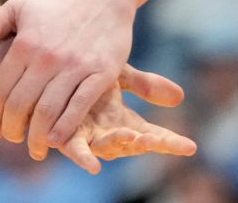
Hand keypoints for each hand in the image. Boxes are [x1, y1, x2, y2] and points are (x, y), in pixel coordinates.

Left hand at [0, 0, 146, 154]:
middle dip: (12, 130)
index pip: (0, 89)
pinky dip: (65, 127)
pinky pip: (79, 107)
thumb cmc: (55, 6)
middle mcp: (46, 57)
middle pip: (21, 105)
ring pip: (48, 111)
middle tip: (13, 140)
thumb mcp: (18, 8)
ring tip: (34, 149)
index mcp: (24, 44)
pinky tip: (55, 140)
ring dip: (37, 137)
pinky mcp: (100, 74)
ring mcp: (74, 67)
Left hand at [56, 84, 196, 172]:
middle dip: (146, 145)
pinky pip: (75, 149)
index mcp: (124, 122)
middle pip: (133, 145)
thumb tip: (180, 96)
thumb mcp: (116, 76)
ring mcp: (88, 137)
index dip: (170, 142)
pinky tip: (92, 164)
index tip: (190, 147)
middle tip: (157, 141)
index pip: (153, 135)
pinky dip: (83, 156)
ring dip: (118, 144)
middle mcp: (108, 134)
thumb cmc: (83, 75)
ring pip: (106, 147)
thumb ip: (144, 86)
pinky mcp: (65, 137)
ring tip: (131, 138)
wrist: (47, 73)